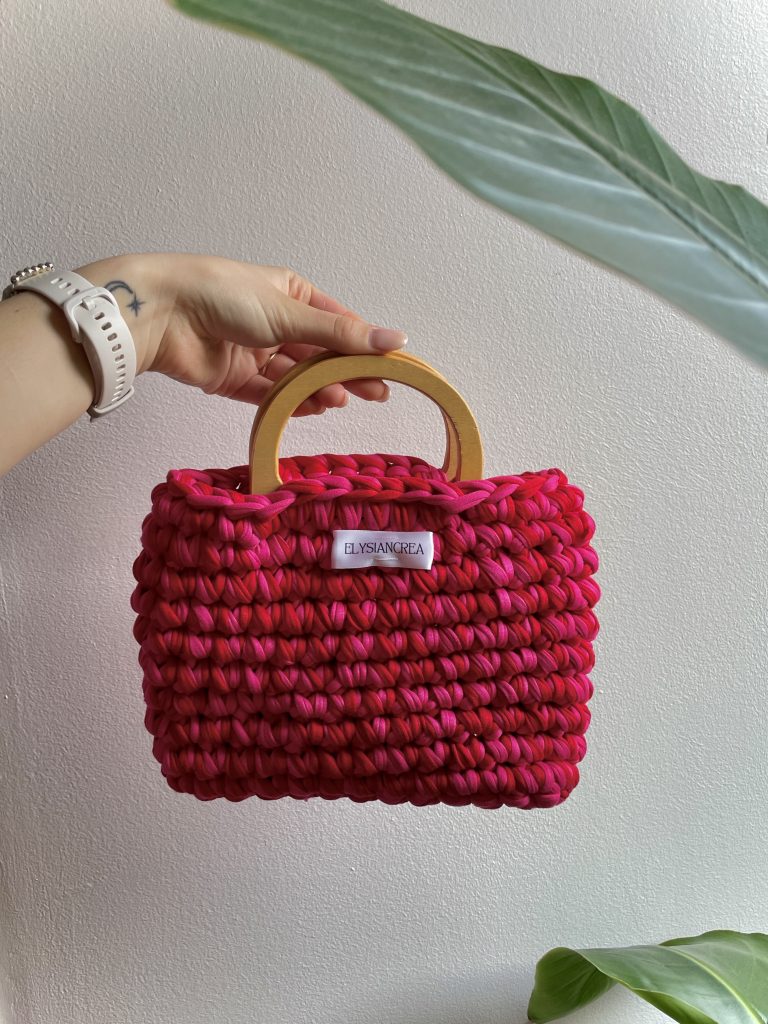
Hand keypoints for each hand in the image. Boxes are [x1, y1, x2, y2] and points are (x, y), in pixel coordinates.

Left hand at [77, 253, 407, 415]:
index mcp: (291, 293)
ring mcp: (255, 352)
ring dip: (319, 389)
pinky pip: (271, 394)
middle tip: (377, 395)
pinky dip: (291, 403)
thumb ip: (341, 335)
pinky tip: (314, 409)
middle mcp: (275, 322)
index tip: (391, 368)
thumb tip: (397, 339)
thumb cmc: (223, 295)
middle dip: (347, 373)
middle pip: (320, 354)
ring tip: (340, 401)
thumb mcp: (290, 312)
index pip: (337, 324)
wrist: (161, 314)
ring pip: (297, 377)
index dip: (364, 346)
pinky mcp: (234, 379)